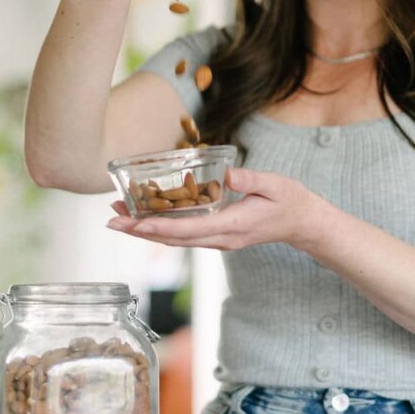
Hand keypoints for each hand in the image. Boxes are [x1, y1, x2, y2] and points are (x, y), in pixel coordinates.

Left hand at [106, 168, 326, 252]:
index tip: (135, 224)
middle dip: (141, 231)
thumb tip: (229, 174)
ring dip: (146, 230)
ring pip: (176, 239)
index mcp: (234, 225)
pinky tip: (145, 218)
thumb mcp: (276, 185)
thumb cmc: (290, 201)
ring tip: (118, 219)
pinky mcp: (217, 235)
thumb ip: (253, 180)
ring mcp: (219, 239)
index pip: (190, 229)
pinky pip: (184, 235)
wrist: (303, 222)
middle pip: (174, 239)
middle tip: (111, 221)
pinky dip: (161, 228)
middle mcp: (222, 237)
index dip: (160, 228)